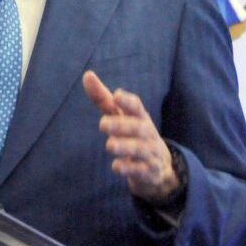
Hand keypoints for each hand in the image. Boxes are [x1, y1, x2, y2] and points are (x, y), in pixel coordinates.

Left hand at [83, 70, 179, 201]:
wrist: (158, 166)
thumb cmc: (133, 133)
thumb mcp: (120, 115)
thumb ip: (103, 98)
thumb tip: (87, 75)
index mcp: (140, 117)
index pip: (137, 107)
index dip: (127, 101)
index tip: (116, 96)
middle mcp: (147, 133)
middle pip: (138, 127)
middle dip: (122, 125)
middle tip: (103, 124)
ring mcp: (149, 152)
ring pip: (140, 149)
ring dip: (125, 146)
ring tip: (109, 145)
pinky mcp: (148, 171)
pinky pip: (140, 170)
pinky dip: (129, 168)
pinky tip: (116, 167)